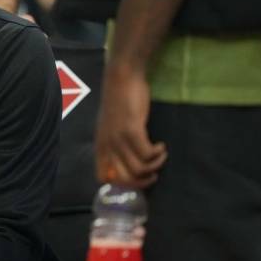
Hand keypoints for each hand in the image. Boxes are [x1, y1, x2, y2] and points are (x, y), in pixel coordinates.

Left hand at [95, 64, 167, 188]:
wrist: (121, 77)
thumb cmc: (119, 102)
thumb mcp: (111, 127)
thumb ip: (114, 145)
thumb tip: (127, 166)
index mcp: (100, 146)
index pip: (102, 177)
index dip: (120, 183)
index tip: (136, 177)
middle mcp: (106, 145)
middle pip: (124, 179)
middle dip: (142, 182)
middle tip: (154, 173)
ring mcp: (118, 138)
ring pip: (138, 169)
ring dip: (155, 166)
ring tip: (160, 155)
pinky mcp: (132, 129)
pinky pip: (147, 154)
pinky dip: (157, 154)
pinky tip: (160, 145)